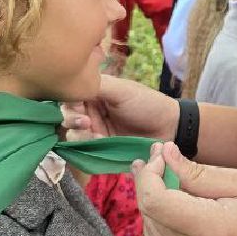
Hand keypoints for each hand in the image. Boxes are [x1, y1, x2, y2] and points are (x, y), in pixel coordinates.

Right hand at [62, 75, 177, 140]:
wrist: (169, 127)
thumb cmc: (147, 104)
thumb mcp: (122, 90)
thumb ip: (97, 86)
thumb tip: (72, 85)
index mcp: (94, 92)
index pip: (69, 96)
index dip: (70, 102)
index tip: (79, 107)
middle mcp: (91, 111)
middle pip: (66, 117)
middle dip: (72, 120)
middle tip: (86, 122)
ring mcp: (95, 130)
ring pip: (73, 135)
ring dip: (79, 135)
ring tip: (95, 135)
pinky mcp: (101, 148)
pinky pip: (85, 150)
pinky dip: (88, 148)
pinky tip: (99, 143)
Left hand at [132, 142, 236, 235]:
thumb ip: (201, 173)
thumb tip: (167, 156)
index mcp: (212, 231)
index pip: (154, 202)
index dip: (149, 175)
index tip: (160, 155)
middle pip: (150, 218)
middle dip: (149, 184)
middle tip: (159, 158)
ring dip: (152, 206)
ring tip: (163, 178)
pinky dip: (162, 227)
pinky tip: (174, 208)